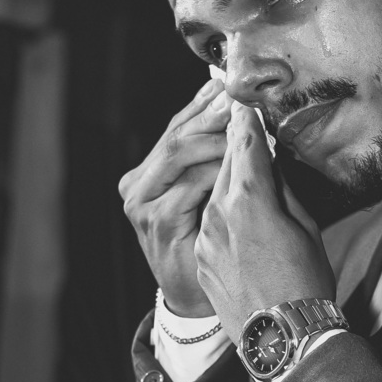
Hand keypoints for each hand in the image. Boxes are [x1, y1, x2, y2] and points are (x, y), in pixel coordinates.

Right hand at [119, 78, 230, 315]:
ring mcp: (142, 203)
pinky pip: (192, 182)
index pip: (176, 126)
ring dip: (217, 134)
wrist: (198, 299)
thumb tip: (239, 112)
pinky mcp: (158, 222)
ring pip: (180, 151)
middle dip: (211, 112)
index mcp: (148, 172)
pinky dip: (218, 166)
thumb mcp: (208, 193)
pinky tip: (239, 158)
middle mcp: (137, 184)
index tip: (229, 81)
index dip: (203, 102)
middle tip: (240, 96)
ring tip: (244, 121)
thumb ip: (214, 158)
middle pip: (176, 134)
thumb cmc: (209, 242)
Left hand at [196, 101, 335, 335]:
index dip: (245, 120)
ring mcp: (205, 237)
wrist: (282, 338)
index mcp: (249, 200)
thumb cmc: (306, 283)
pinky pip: (210, 222)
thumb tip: (273, 166)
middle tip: (243, 128)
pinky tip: (244, 223)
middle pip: (224, 163)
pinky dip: (223, 213)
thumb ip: (283, 189)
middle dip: (234, 145)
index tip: (243, 103)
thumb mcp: (307, 227)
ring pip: (215, 192)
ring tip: (250, 180)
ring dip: (229, 181)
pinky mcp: (200, 257)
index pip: (243, 143)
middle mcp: (218, 213)